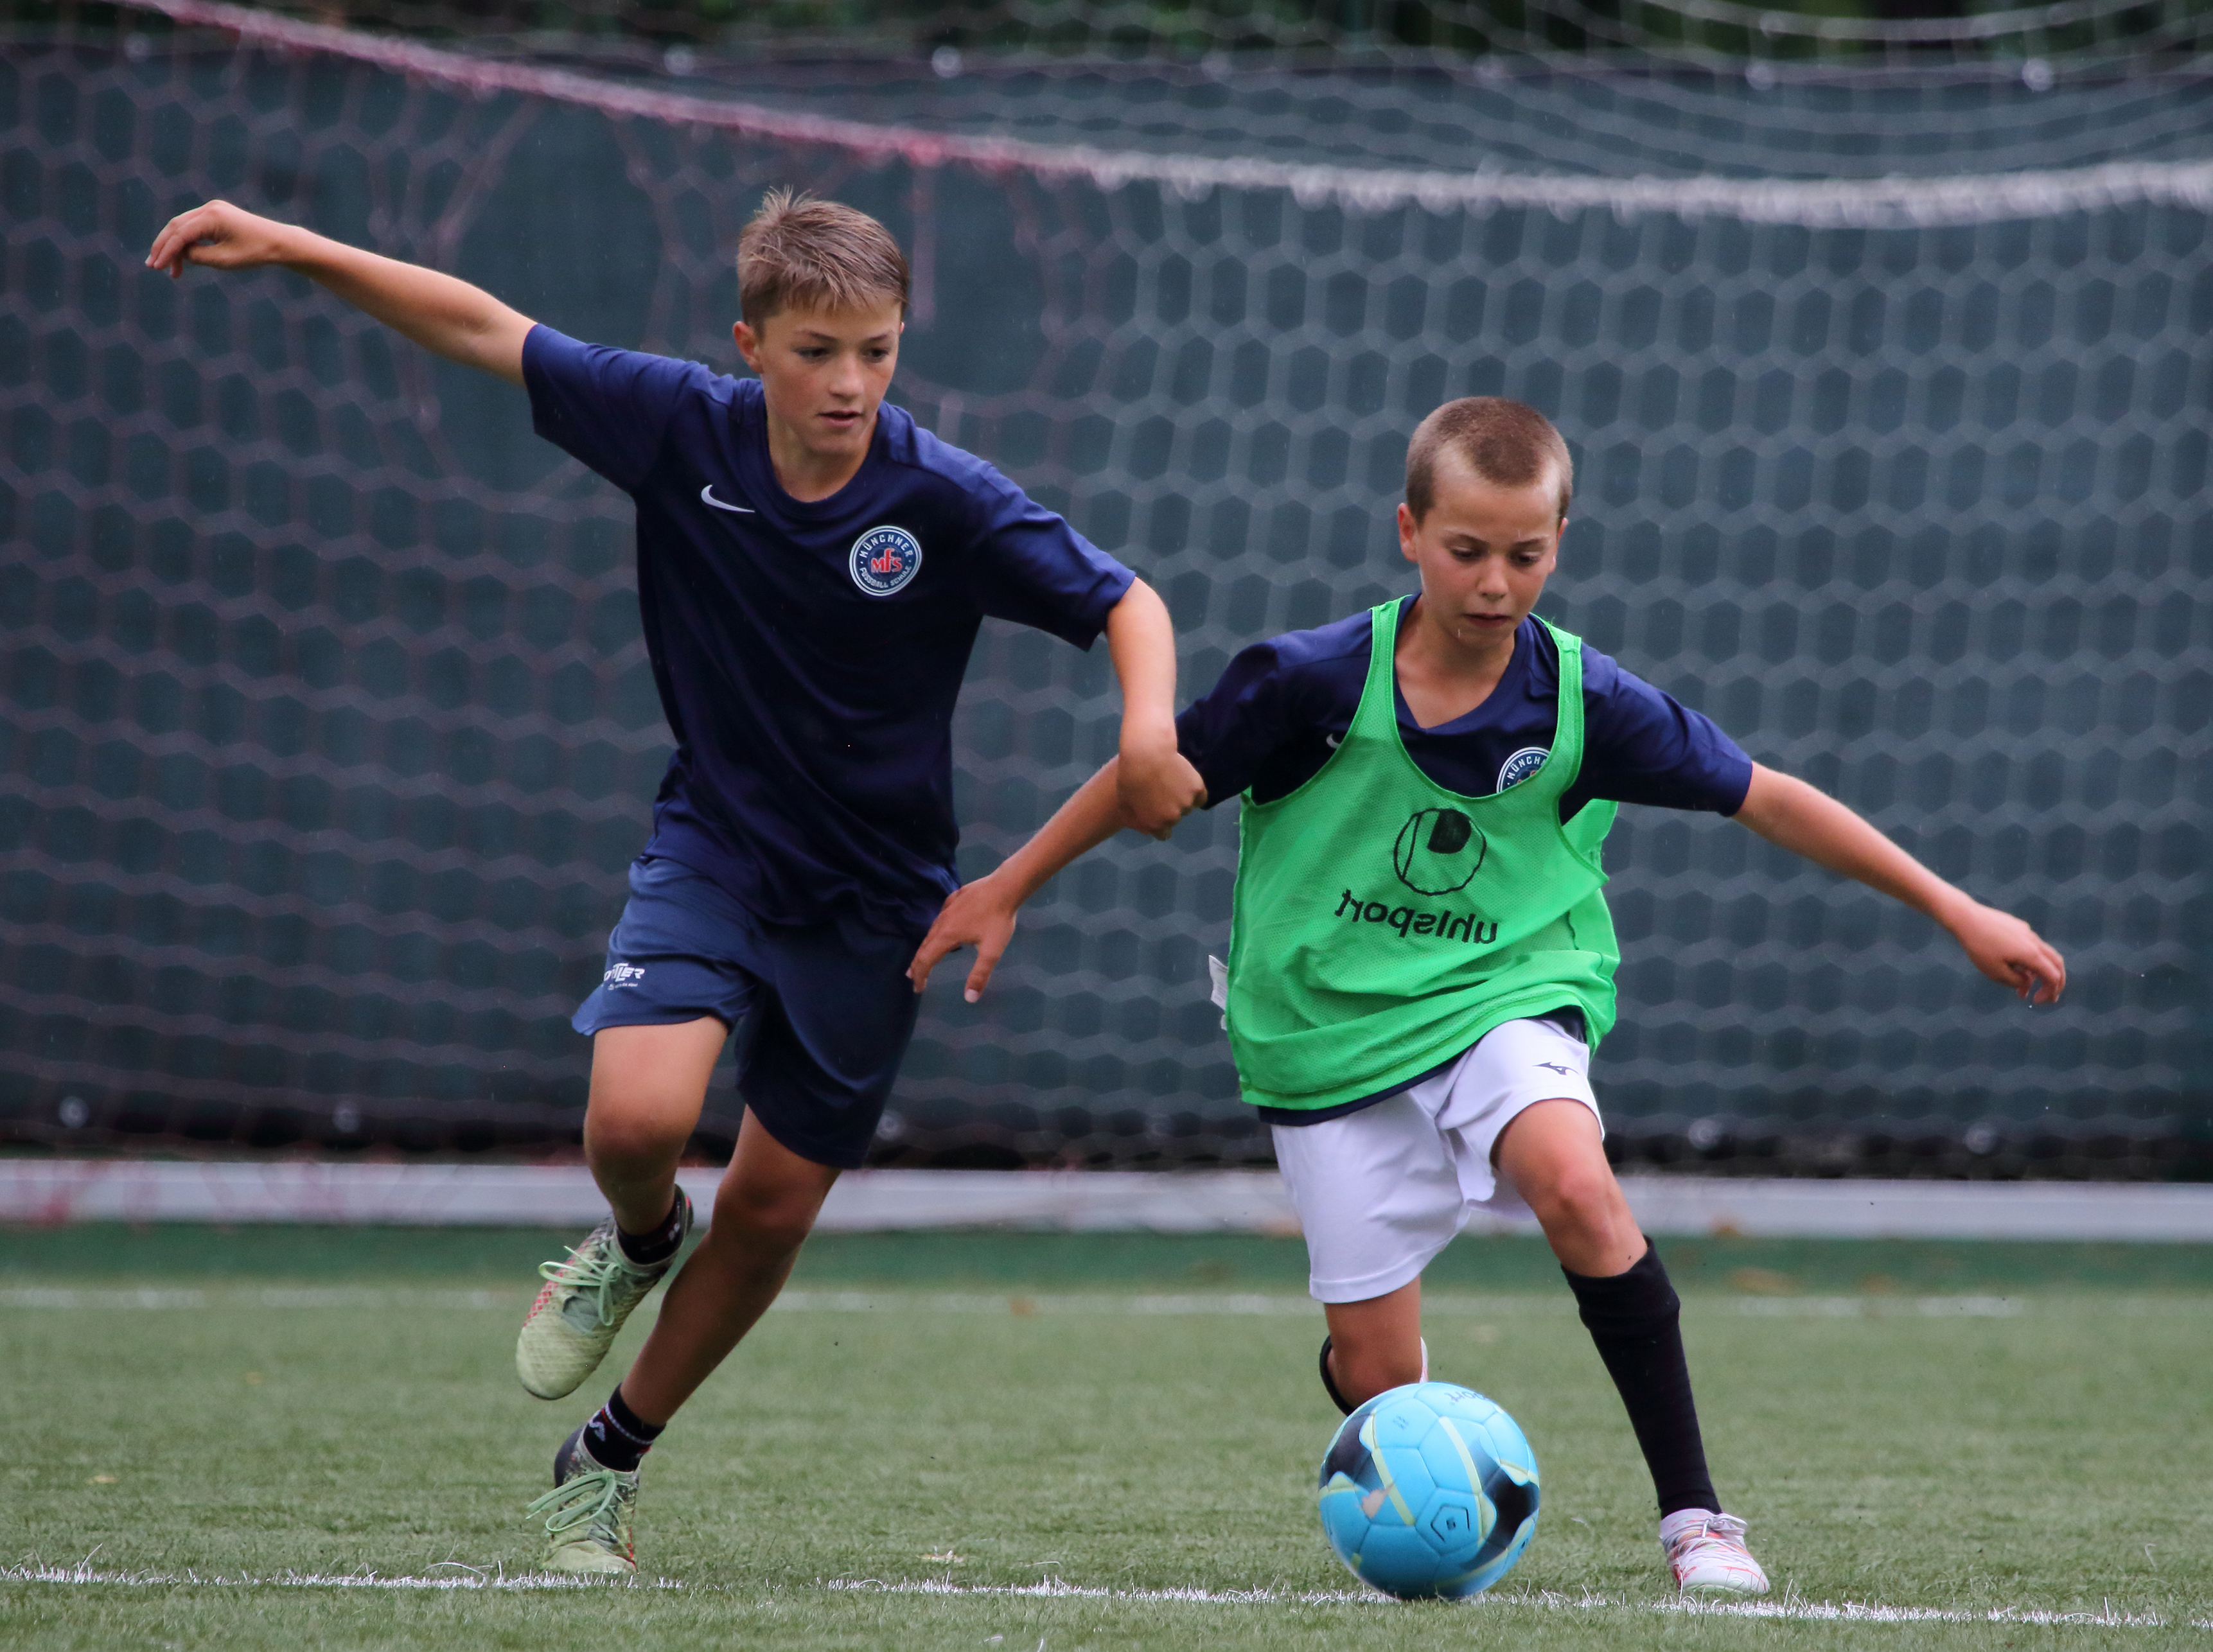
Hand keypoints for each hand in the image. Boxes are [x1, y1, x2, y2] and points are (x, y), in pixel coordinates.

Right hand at [146, 201, 299, 278]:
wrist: (280, 242)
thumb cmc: (256, 253)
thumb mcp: (224, 260)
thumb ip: (198, 257)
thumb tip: (180, 253)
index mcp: (212, 216)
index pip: (180, 234)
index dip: (166, 251)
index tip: (157, 267)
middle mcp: (210, 208)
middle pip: (176, 226)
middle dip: (163, 247)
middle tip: (153, 266)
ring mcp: (213, 209)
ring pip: (183, 226)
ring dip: (174, 246)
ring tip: (167, 268)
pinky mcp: (217, 214)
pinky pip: (194, 227)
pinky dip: (187, 242)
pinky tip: (181, 258)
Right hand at [908, 873, 1020, 1002]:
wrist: (1005, 886)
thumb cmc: (998, 919)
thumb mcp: (992, 951)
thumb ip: (980, 975)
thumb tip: (970, 999)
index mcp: (947, 936)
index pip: (926, 960)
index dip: (920, 976)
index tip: (917, 989)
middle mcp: (942, 922)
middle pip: (924, 946)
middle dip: (917, 963)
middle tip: (912, 976)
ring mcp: (948, 908)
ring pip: (931, 930)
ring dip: (925, 946)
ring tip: (923, 955)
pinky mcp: (955, 898)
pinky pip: (941, 917)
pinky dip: (936, 929)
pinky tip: (942, 928)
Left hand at [1116, 731, 1205, 839]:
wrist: (1146, 753)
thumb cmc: (1130, 776)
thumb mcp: (1124, 802)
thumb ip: (1136, 819)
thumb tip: (1144, 828)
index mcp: (1154, 824)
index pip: (1164, 834)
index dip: (1160, 822)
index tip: (1157, 810)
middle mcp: (1172, 818)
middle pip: (1175, 818)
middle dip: (1169, 808)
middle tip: (1162, 790)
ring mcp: (1186, 804)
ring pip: (1188, 806)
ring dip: (1182, 798)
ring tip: (1171, 781)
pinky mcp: (1197, 788)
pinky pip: (1200, 796)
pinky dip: (1194, 790)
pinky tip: (1185, 780)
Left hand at [1943, 898, 2065, 1004]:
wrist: (1966, 917)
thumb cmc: (1979, 947)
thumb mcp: (1995, 972)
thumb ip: (2016, 981)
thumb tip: (2028, 981)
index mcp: (2031, 954)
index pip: (2053, 976)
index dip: (2050, 992)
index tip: (2036, 1002)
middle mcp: (2034, 941)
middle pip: (2056, 964)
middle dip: (2055, 982)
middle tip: (2047, 997)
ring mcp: (2027, 932)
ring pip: (2042, 954)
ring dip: (2037, 972)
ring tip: (2021, 987)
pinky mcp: (2018, 926)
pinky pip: (2031, 945)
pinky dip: (2029, 960)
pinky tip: (2012, 966)